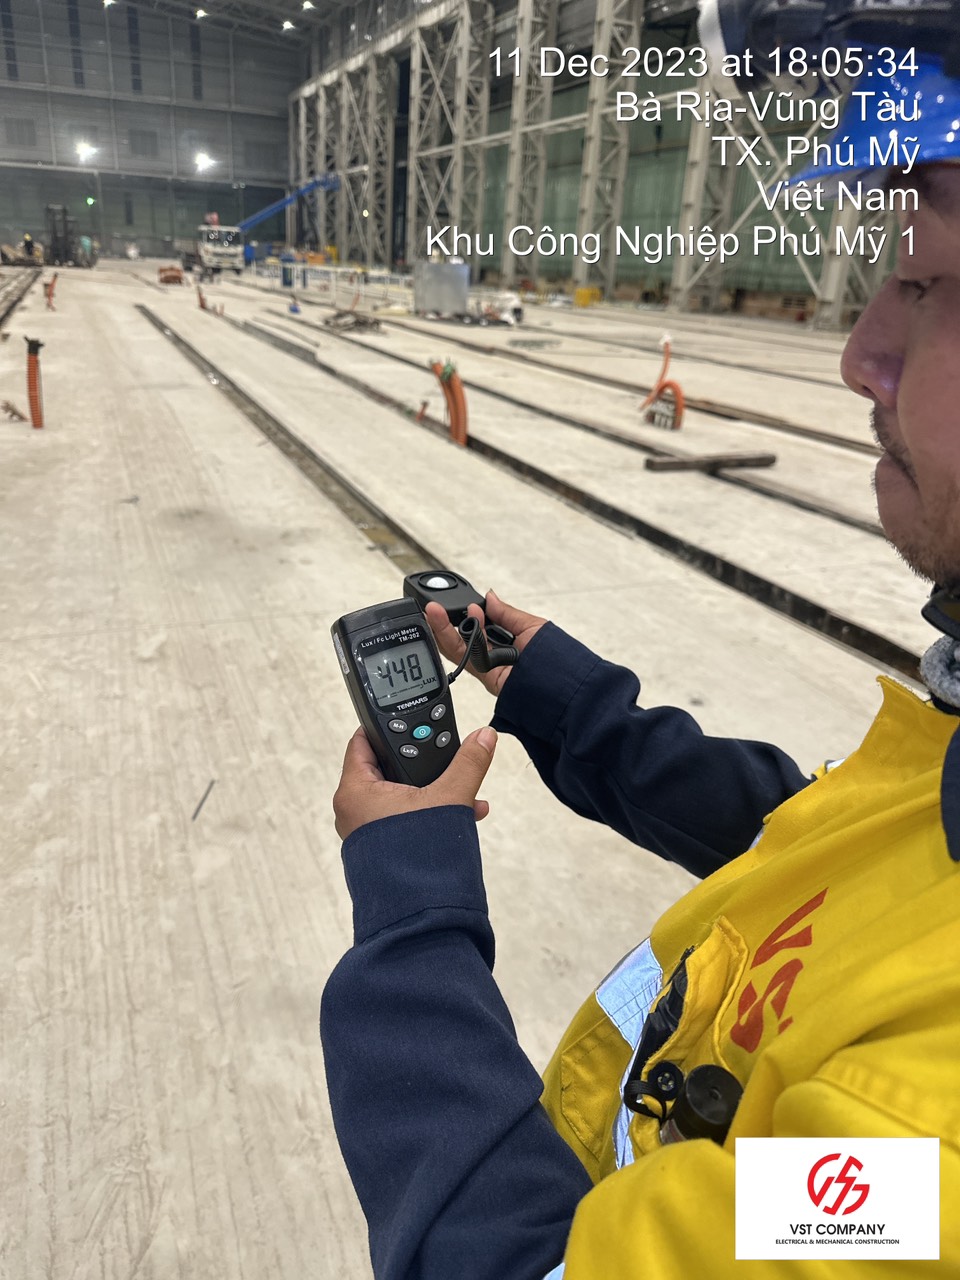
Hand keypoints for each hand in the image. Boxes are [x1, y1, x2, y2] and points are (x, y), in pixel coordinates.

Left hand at [334, 724, 497, 840]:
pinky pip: (404, 819)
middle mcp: (353, 811)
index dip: (389, 730)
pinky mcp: (381, 849)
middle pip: (386, 769)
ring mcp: (366, 832)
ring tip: (465, 789)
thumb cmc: (418, 856)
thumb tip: (484, 736)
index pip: (363, 742)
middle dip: (422, 763)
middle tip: (444, 754)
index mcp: (355, 791)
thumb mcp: (450, 798)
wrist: (420, 913)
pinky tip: (464, 813)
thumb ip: (468, 763)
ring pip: (401, 797)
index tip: (411, 723)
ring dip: (433, 791)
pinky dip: (429, 812)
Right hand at [425, 590, 546, 697]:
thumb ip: (506, 613)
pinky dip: (457, 642)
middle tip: (431, 608)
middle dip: (444, 622)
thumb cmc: (556, 658)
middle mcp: (494, 655)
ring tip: (432, 612)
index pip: (477, 626)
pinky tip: (450, 625)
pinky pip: (465, 659)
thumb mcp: (531, 626)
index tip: (459, 602)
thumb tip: (489, 596)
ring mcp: (488, 668)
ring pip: (457, 648)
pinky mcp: (485, 678)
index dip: (467, 613)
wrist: (564, 686)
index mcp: (505, 641)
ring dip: (443, 629)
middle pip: (461, 637)